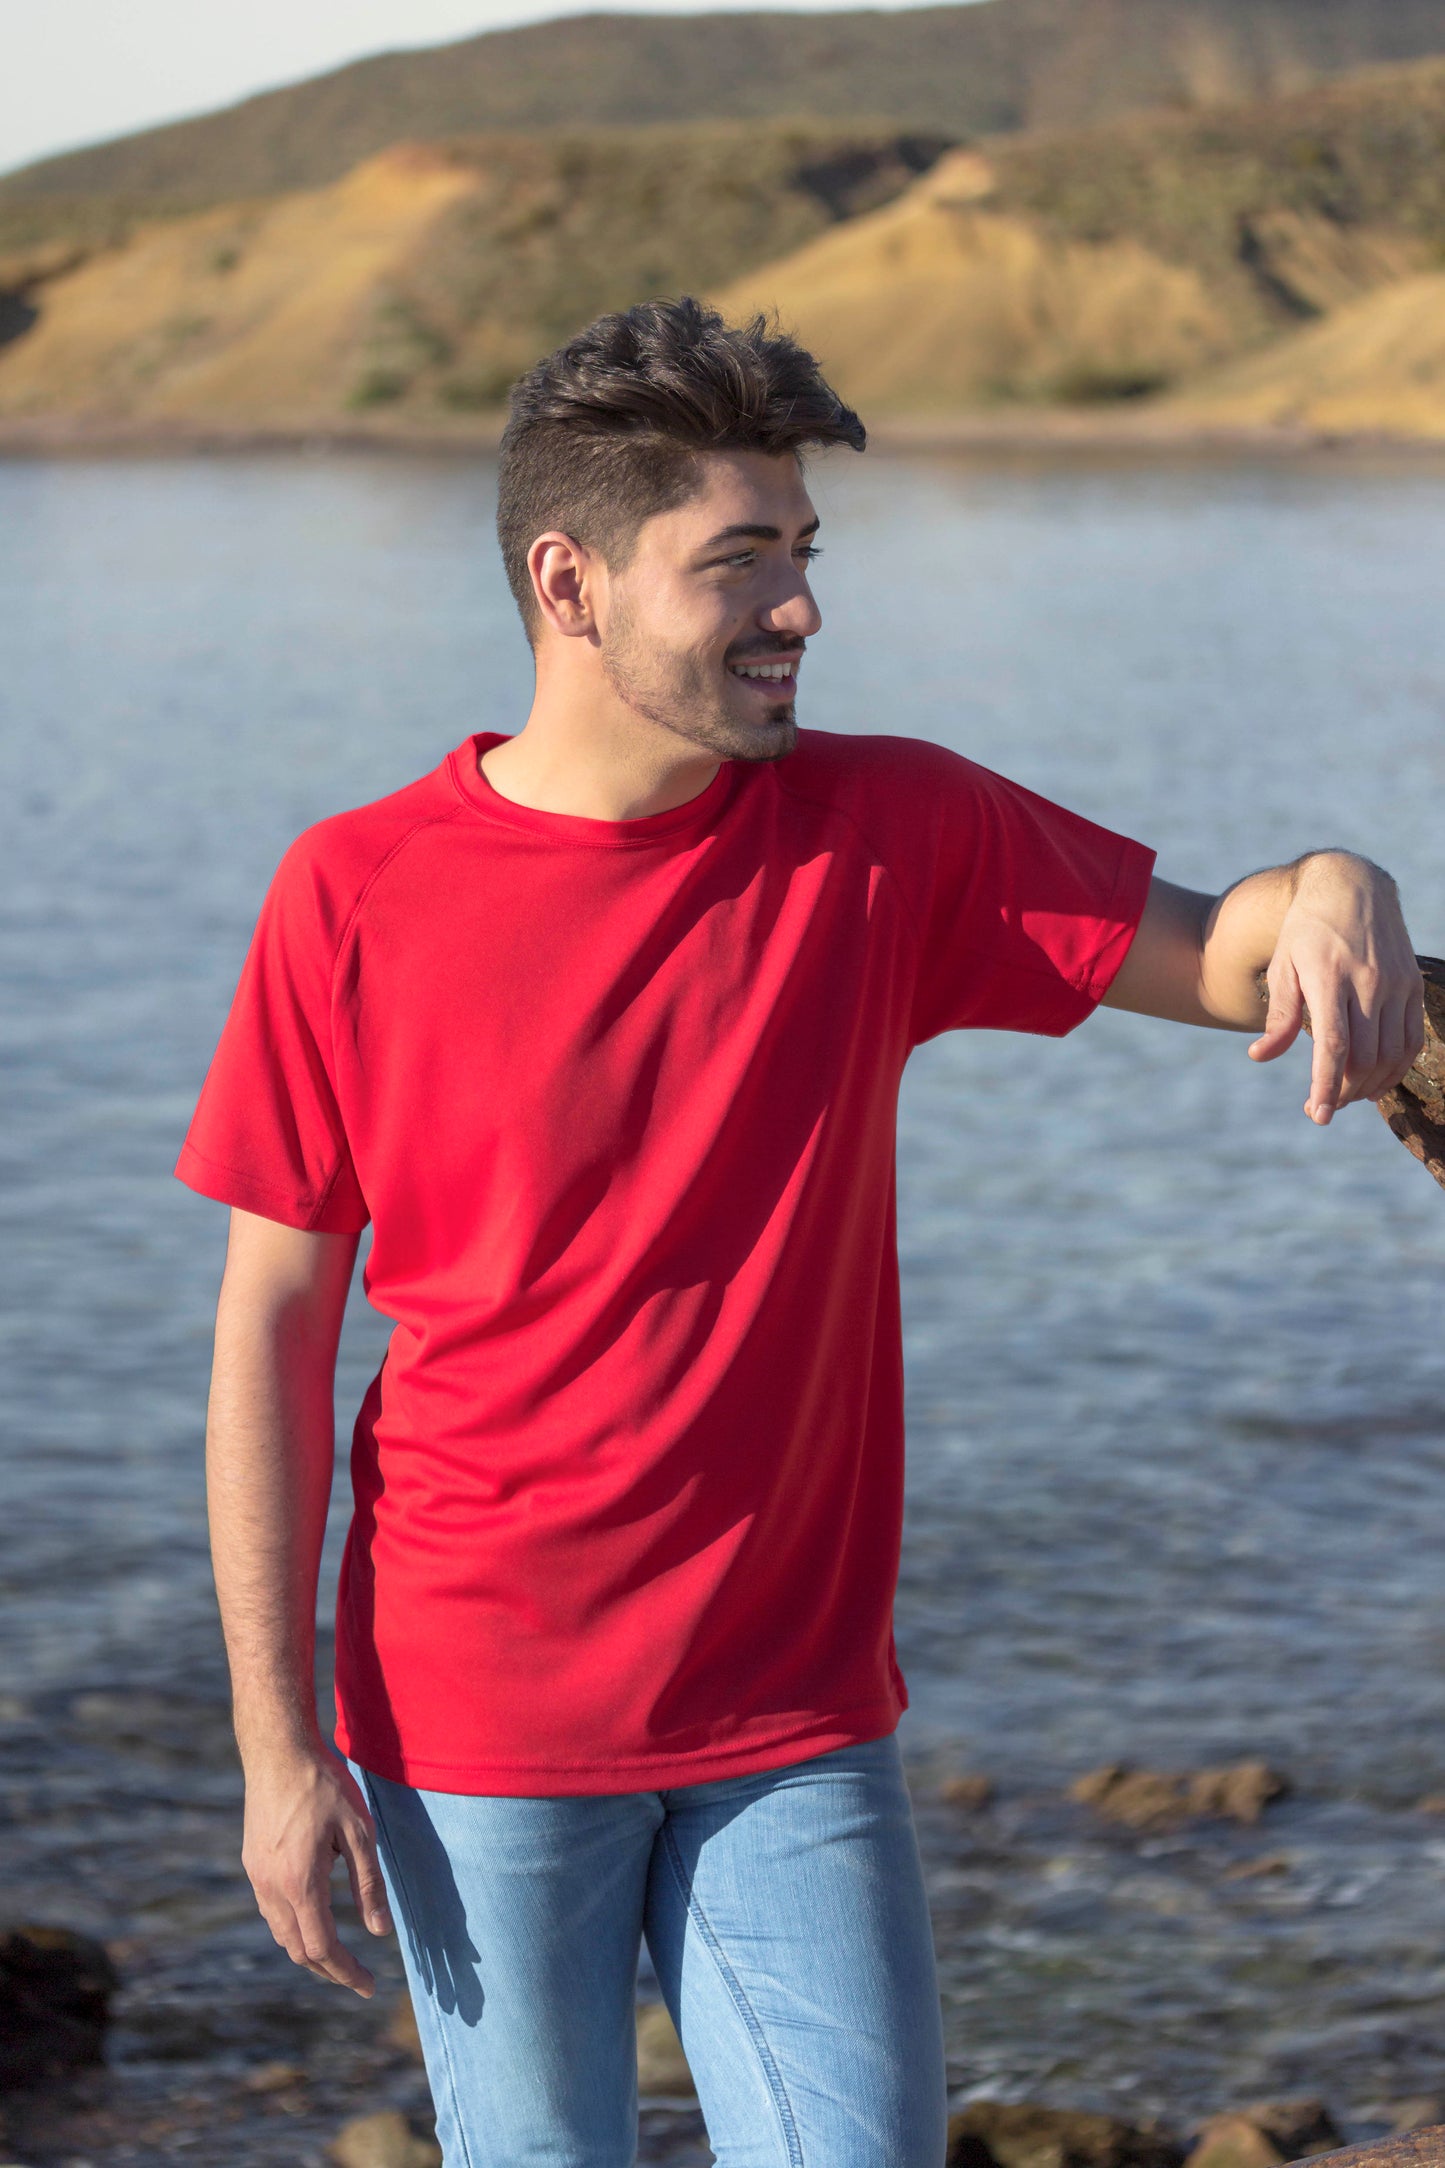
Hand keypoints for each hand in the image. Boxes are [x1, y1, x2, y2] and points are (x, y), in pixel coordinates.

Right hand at [240, 1743, 392, 1994]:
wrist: (278, 1751)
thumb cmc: (325, 1786)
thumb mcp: (359, 1831)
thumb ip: (368, 1884)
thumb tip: (380, 1933)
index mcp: (301, 1883)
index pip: (322, 1948)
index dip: (347, 1973)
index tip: (369, 1987)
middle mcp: (272, 1888)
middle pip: (299, 1950)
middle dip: (330, 1970)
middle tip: (358, 1978)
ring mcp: (257, 1877)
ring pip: (282, 1934)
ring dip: (310, 1951)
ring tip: (339, 1956)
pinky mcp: (253, 1864)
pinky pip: (272, 1912)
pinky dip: (295, 1928)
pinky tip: (315, 1919)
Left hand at [1248, 852, 1424, 1124]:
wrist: (1351, 887)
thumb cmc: (1306, 931)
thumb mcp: (1282, 966)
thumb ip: (1277, 1015)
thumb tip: (1260, 1057)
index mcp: (1328, 978)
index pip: (1332, 1045)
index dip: (1325, 1085)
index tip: (1316, 1115)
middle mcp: (1368, 982)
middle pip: (1363, 1057)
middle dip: (1343, 1091)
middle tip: (1323, 1106)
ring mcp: (1395, 984)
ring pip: (1391, 1054)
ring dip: (1370, 1085)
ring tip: (1347, 1095)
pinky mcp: (1412, 986)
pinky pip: (1411, 1039)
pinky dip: (1397, 1067)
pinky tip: (1376, 1079)